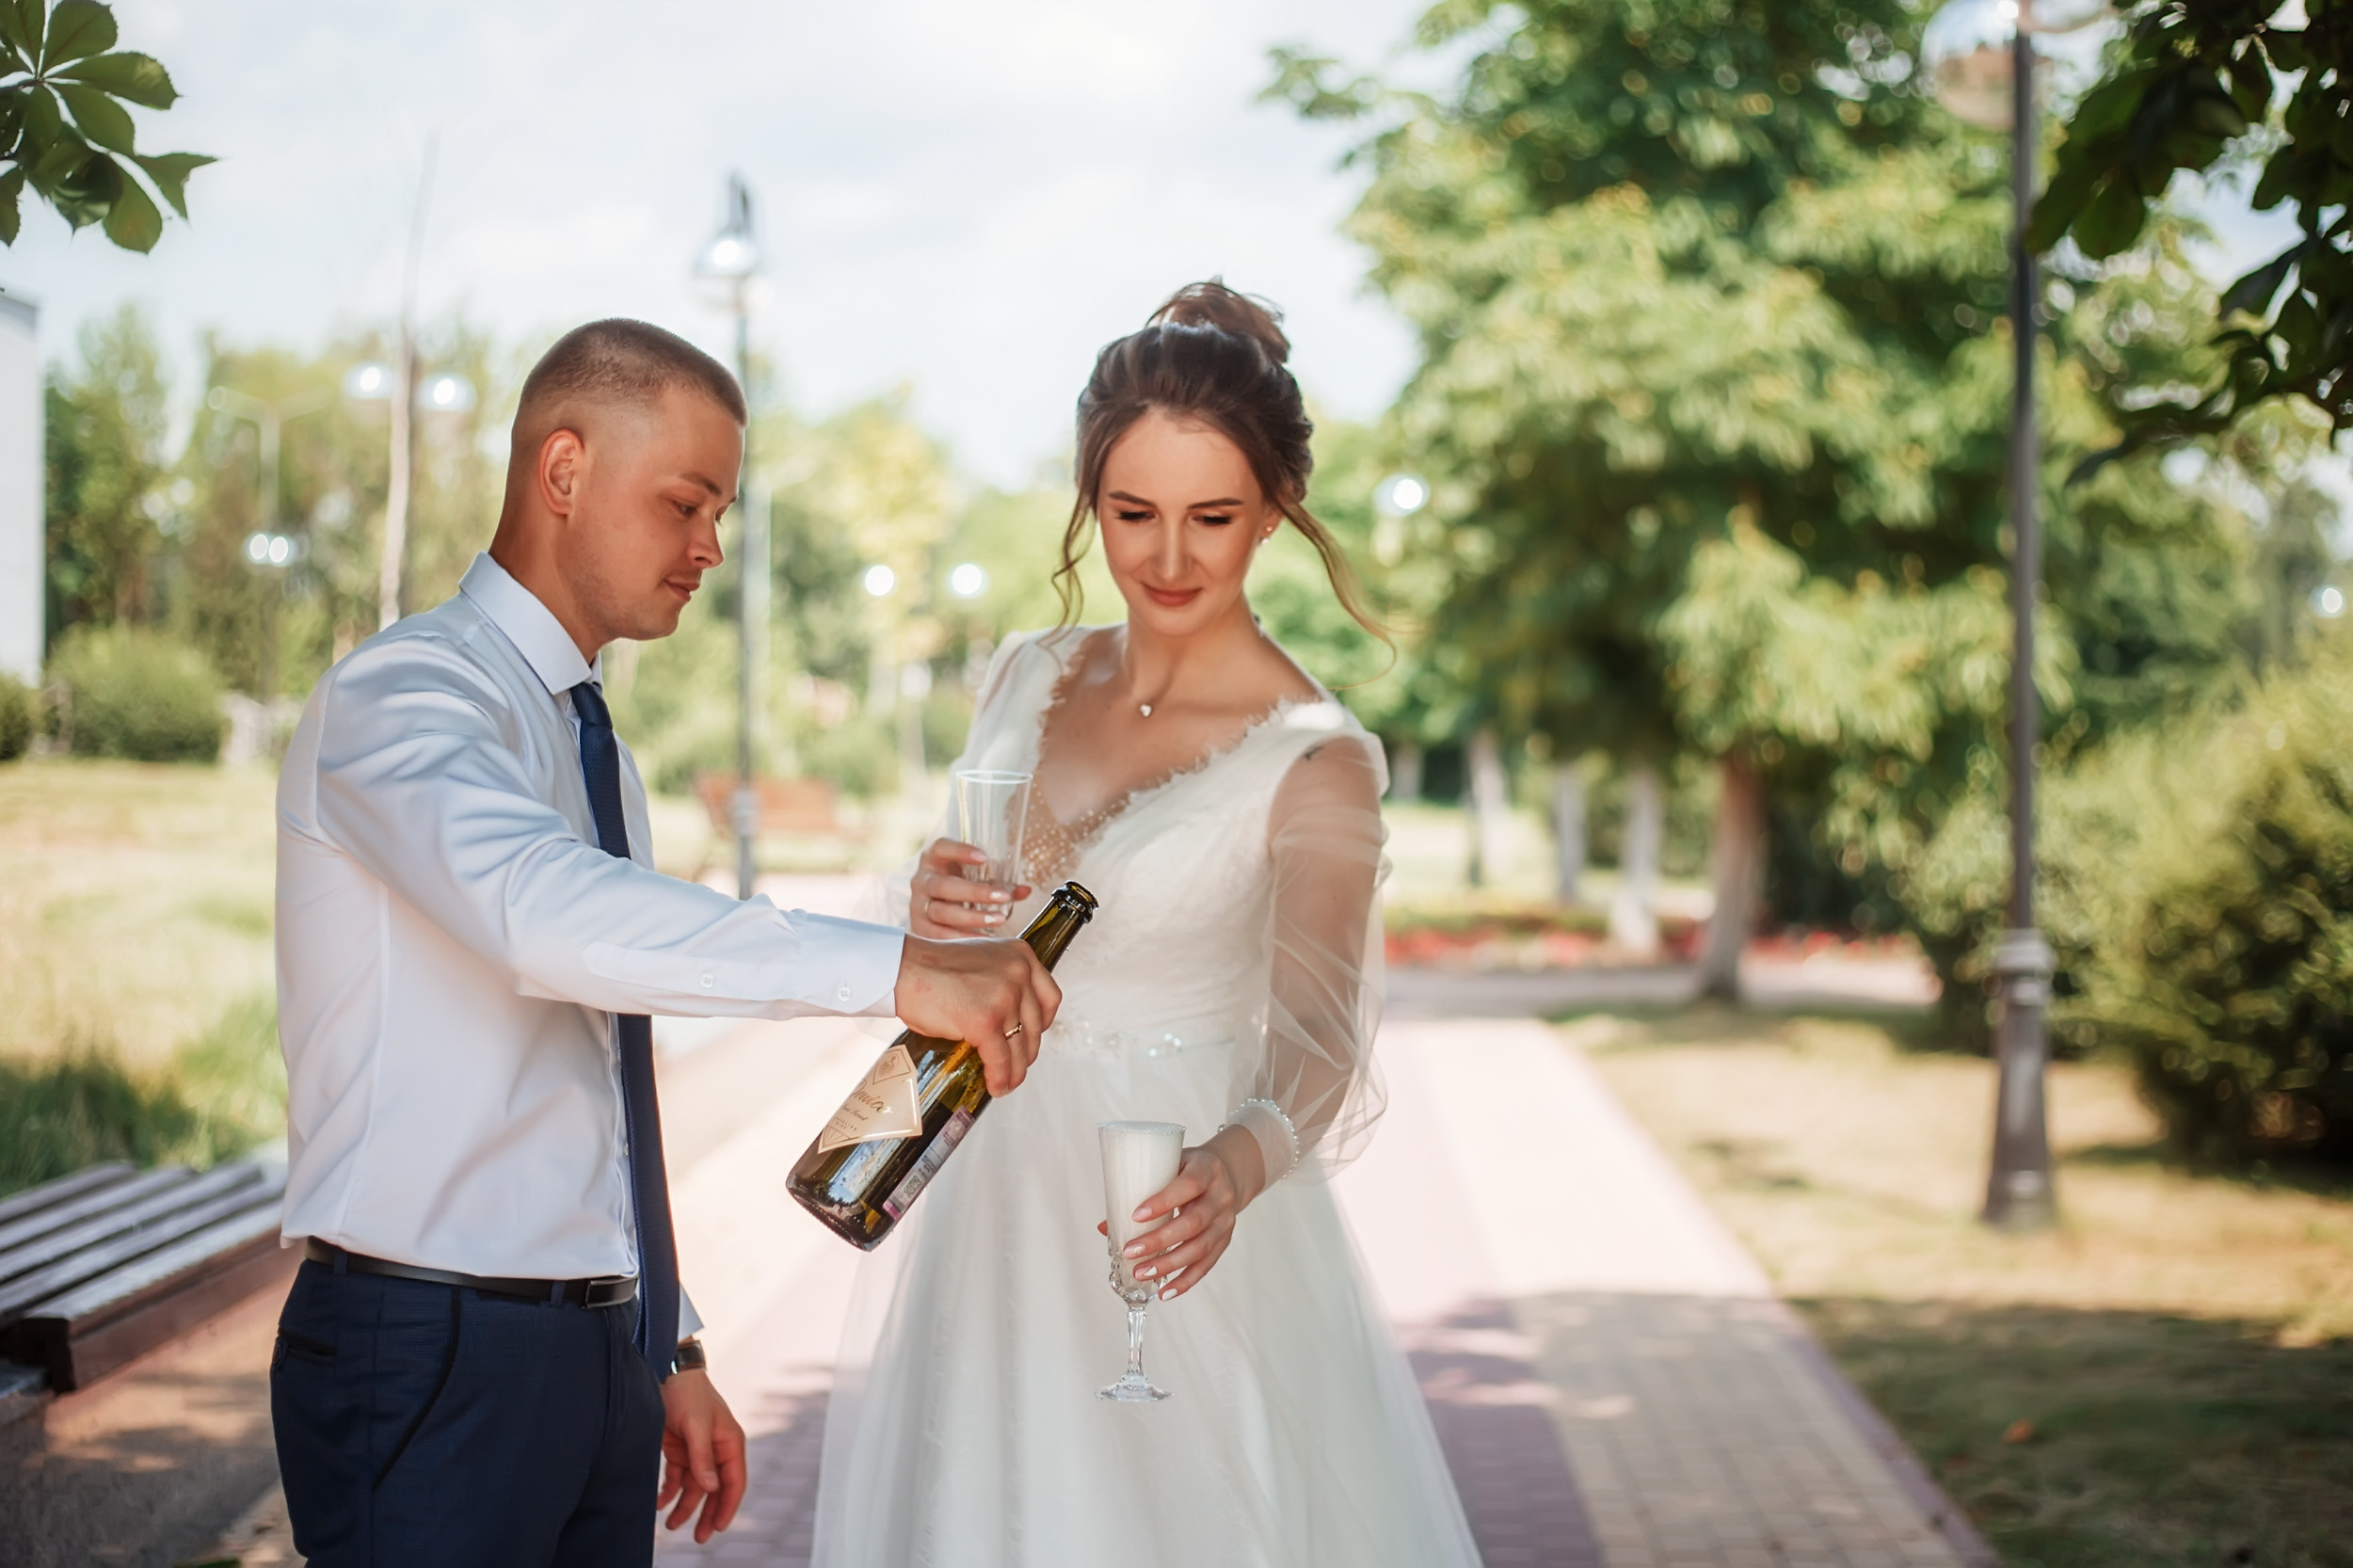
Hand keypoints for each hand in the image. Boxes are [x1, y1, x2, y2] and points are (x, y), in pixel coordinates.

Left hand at [658, 1368, 745, 1543]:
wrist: (665, 1372)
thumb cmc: (688, 1393)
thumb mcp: (696, 1425)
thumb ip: (702, 1457)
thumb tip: (711, 1488)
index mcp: (729, 1443)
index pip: (734, 1481)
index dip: (728, 1506)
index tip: (718, 1527)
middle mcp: (716, 1450)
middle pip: (715, 1490)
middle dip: (707, 1514)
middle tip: (700, 1538)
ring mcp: (697, 1451)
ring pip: (694, 1488)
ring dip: (684, 1507)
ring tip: (670, 1526)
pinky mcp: (678, 1450)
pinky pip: (677, 1478)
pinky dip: (669, 1492)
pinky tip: (659, 1503)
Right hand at [894, 933, 1060, 1094]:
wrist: (902, 969)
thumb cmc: (932, 968)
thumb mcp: (982, 960)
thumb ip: (1002, 978)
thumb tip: (1013, 1016)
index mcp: (1020, 955)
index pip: (1050, 997)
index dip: (1043, 1023)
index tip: (1032, 1036)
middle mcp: (1018, 972)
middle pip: (1037, 1025)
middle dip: (1027, 1051)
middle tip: (1015, 1064)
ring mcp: (1004, 996)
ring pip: (1020, 1046)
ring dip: (1015, 1071)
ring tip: (1006, 1083)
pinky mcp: (986, 1021)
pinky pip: (1000, 1059)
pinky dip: (999, 1077)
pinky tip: (995, 1086)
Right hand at [909, 838, 1031, 938]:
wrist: (928, 909)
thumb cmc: (956, 888)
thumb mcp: (974, 879)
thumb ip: (998, 883)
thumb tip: (1025, 890)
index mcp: (934, 860)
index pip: (941, 848)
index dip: (960, 851)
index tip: (984, 857)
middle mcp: (922, 881)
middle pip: (944, 885)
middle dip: (975, 892)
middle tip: (1003, 898)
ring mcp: (917, 905)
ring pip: (941, 912)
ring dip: (972, 918)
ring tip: (998, 920)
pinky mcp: (918, 928)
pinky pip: (938, 935)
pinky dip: (961, 938)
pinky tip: (983, 939)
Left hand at [1108, 1128, 1266, 1299]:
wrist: (1227, 1176)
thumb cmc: (1189, 1170)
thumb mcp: (1169, 1166)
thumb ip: (1141, 1190)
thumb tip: (1105, 1226)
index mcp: (1208, 1170)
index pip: (1188, 1186)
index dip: (1163, 1201)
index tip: (1135, 1215)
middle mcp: (1220, 1196)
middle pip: (1193, 1222)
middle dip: (1159, 1241)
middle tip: (1130, 1252)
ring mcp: (1225, 1221)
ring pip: (1199, 1247)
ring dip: (1168, 1264)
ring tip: (1141, 1273)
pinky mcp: (1224, 1241)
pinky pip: (1206, 1265)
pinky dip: (1185, 1280)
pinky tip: (1165, 1291)